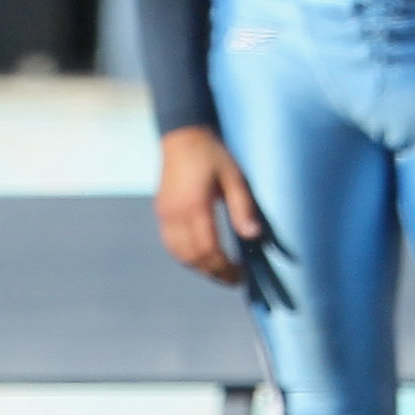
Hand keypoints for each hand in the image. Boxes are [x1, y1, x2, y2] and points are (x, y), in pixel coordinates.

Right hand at [157, 125, 263, 283]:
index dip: (224, 268)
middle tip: (234, 280)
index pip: (208, 250)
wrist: (182, 135)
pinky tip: (201, 256)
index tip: (241, 276)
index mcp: (195, 206)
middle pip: (193, 257)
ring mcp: (165, 214)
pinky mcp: (161, 211)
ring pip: (178, 254)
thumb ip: (243, 207)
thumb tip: (253, 236)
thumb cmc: (213, 154)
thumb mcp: (234, 177)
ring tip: (220, 271)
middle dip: (214, 273)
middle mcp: (176, 214)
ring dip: (199, 267)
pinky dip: (186, 256)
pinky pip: (171, 244)